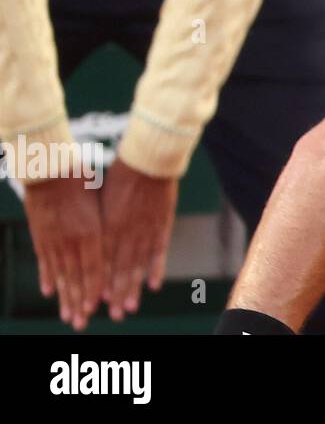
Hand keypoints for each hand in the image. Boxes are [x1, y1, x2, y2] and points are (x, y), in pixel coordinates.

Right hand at [23, 173, 104, 330]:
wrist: (51, 166)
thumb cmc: (85, 178)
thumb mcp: (103, 201)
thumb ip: (109, 224)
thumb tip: (119, 240)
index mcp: (92, 230)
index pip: (95, 267)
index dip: (96, 288)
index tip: (99, 306)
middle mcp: (73, 239)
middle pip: (77, 277)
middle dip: (81, 302)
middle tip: (81, 323)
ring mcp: (54, 239)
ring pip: (60, 274)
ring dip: (64, 296)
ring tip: (67, 315)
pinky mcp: (41, 235)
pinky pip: (45, 261)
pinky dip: (47, 277)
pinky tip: (48, 292)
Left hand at [100, 160, 178, 320]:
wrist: (149, 158)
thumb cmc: (123, 173)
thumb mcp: (104, 197)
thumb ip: (101, 221)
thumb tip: (94, 238)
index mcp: (108, 224)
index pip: (102, 260)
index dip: (100, 282)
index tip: (96, 301)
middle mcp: (124, 231)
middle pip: (118, 268)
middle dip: (116, 293)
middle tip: (114, 314)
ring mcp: (145, 229)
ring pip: (137, 265)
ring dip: (133, 288)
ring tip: (129, 307)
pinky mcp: (163, 223)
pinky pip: (159, 250)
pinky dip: (156, 268)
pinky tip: (153, 284)